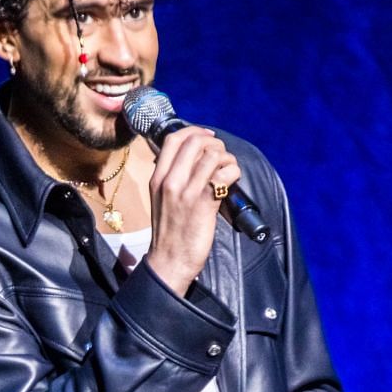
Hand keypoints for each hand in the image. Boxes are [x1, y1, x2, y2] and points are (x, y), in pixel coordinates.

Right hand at [143, 126, 240, 292]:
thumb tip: (192, 158)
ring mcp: (186, 191)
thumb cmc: (170, 231)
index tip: (207, 136)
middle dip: (214, 144)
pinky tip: (232, 183)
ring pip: (212, 155)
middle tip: (221, 157)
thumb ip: (172, 177)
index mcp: (157, 177)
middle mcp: (170, 180)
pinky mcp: (203, 203)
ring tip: (227, 172)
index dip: (195, 131)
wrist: (170, 260)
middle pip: (195, 141)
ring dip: (227, 159)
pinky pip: (224, 174)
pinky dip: (233, 173)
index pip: (174, 139)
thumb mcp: (161, 198)